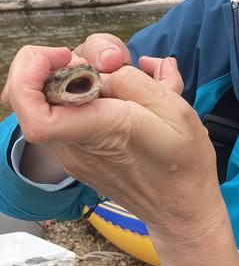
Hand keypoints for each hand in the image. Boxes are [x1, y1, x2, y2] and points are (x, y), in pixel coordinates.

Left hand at [2, 42, 238, 265]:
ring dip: (84, 74)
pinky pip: (67, 111)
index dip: (29, 74)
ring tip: (128, 77)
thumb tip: (104, 71)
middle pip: (41, 89)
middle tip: (112, 61)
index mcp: (100, 131)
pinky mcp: (79, 151)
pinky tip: (125, 94)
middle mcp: (77, 144)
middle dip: (72, 59)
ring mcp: (74, 150)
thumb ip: (132, 80)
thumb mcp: (174, 109)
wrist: (181, 207)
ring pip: (53, 97)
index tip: (62, 58)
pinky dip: (90, 92)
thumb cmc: (182, 163)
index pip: (32, 111)